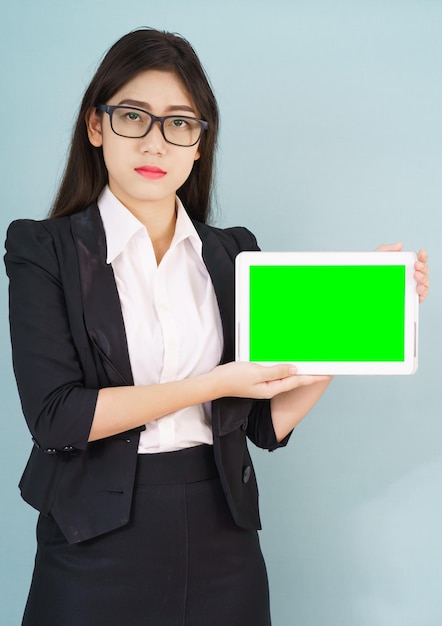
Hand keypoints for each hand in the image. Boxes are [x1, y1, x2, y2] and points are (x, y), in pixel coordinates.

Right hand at [212, 361, 329, 399]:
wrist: (215, 383)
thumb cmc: (232, 378)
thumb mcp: (256, 372)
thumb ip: (276, 371)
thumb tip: (294, 369)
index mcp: (272, 388)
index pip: (297, 381)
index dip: (313, 377)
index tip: (326, 374)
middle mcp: (271, 388)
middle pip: (295, 380)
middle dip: (310, 375)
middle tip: (324, 369)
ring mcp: (265, 384)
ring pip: (287, 377)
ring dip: (299, 371)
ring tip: (312, 366)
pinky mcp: (259, 379)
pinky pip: (277, 373)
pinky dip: (286, 368)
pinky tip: (290, 365)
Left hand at [376, 242, 429, 302]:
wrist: (363, 288)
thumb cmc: (372, 272)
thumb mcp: (377, 258)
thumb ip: (387, 249)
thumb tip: (399, 245)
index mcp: (406, 266)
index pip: (419, 260)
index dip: (422, 256)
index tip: (421, 253)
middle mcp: (411, 277)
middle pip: (424, 271)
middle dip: (423, 267)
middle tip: (416, 265)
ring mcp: (411, 287)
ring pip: (425, 283)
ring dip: (424, 278)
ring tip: (417, 275)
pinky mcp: (409, 298)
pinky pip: (421, 296)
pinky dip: (423, 292)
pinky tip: (419, 288)